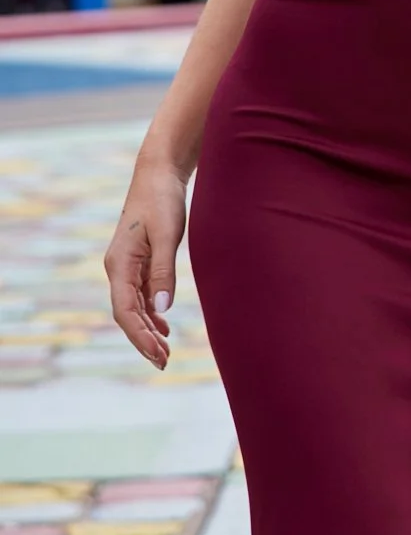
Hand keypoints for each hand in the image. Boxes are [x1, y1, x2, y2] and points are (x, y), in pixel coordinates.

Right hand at [104, 157, 187, 369]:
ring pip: (134, 307)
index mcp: (119, 263)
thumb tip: (162, 309)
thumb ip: (164, 271)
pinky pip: (141, 294)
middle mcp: (118, 268)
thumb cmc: (163, 199)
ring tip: (165, 353)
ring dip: (148, 330)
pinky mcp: (139, 260)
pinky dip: (152, 313)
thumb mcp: (168, 234)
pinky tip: (163, 327)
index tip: (157, 355)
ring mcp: (127, 265)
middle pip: (127, 314)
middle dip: (144, 340)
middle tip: (164, 363)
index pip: (125, 311)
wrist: (159, 172)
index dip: (139, 336)